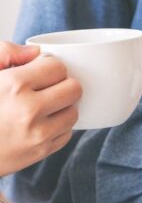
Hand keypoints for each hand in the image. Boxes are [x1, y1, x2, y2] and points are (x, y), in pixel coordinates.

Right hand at [0, 42, 81, 176]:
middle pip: (74, 88)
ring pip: (74, 112)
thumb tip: (36, 52)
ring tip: (42, 106)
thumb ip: (5, 52)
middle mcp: (29, 110)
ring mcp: (38, 134)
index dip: (49, 66)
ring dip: (62, 107)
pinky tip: (40, 123)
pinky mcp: (42, 151)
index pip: (58, 67)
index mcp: (14, 85)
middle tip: (45, 88)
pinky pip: (67, 133)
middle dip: (62, 85)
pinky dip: (58, 127)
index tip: (39, 72)